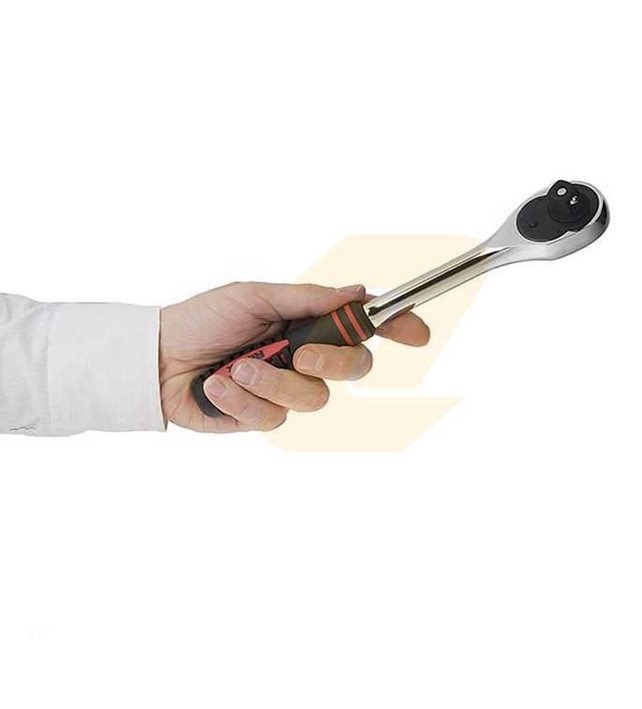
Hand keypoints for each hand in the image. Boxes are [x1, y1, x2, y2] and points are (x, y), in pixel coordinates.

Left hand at [159, 282, 429, 432]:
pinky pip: (274, 417)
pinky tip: (218, 386)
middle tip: (303, 355)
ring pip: (314, 398)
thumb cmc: (203, 319)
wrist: (157, 360)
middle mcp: (305, 356)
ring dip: (273, 382)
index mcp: (307, 322)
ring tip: (237, 368)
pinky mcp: (264, 416)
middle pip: (355, 368)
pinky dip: (243, 400)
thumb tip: (356, 292)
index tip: (416, 333)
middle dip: (335, 363)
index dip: (396, 328)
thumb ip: (306, 299)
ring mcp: (287, 388)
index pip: (362, 326)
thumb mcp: (253, 296)